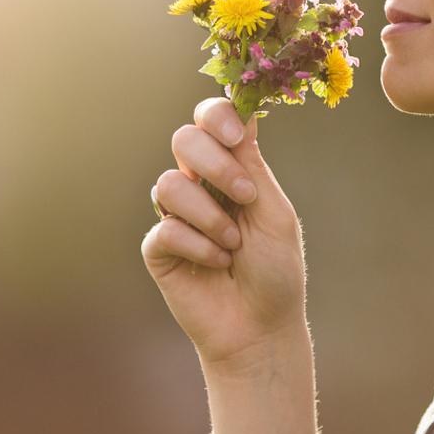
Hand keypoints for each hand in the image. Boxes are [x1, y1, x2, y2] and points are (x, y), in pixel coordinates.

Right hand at [141, 97, 308, 368]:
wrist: (261, 326)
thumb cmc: (275, 268)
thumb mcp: (273, 210)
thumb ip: (252, 163)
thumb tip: (245, 108)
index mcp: (233, 168)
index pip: (212, 119)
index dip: (217, 115)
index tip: (237, 135)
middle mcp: (200, 184)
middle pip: (185, 139)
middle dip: (216, 164)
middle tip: (245, 195)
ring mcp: (176, 215)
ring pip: (169, 184)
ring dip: (211, 216)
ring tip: (233, 244)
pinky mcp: (157, 248)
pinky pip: (165, 228)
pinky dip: (199, 246)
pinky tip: (216, 263)